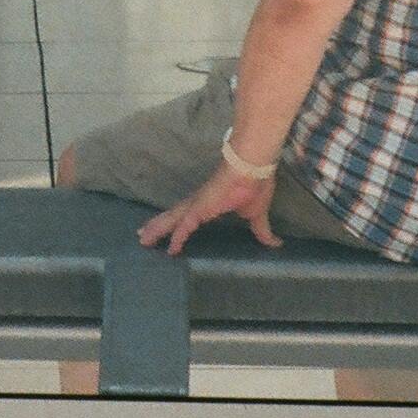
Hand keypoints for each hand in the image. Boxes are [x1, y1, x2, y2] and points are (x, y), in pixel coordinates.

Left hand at [139, 160, 278, 254]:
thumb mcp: (257, 215)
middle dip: (157, 227)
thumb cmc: (254, 186)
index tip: (165, 233)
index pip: (187, 216)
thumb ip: (261, 230)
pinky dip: (177, 237)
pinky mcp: (200, 208)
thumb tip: (275, 243)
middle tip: (142, 237)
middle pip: (173, 217)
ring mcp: (197, 205)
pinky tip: (170, 249)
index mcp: (209, 204)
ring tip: (142, 239)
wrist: (252, 168)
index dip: (176, 224)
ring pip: (172, 220)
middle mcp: (198, 204)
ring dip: (157, 229)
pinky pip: (185, 226)